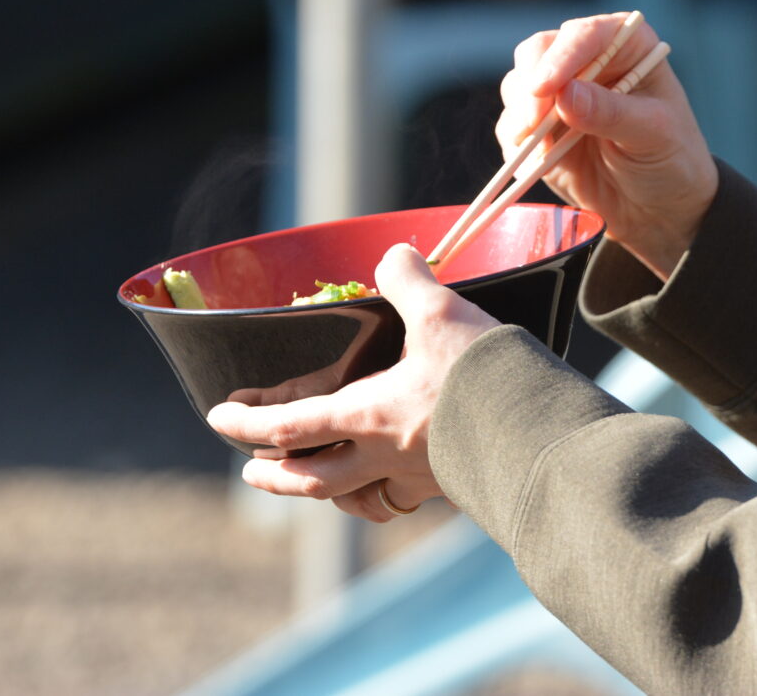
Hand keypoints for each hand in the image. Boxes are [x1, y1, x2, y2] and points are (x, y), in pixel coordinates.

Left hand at [205, 244, 498, 521]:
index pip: (286, 427)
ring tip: (325, 484)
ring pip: (359, 501)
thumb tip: (393, 255)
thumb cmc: (480, 376)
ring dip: (332, 496)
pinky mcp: (454, 485)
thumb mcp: (440, 313)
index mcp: (366, 416)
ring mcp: (418, 479)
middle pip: (312, 482)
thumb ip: (408, 280)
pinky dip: (390, 493)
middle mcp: (382, 457)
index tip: (218, 419)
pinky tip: (397, 480)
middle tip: (255, 473)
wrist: (538, 432)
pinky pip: (407, 498)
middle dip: (277, 478)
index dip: (245, 424)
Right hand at [496, 12, 717, 279]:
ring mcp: (559, 92)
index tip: (546, 88)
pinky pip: (511, 126)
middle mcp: (587, 60)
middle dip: (532, 87)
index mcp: (625, 46)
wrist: (658, 207)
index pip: (586, 35)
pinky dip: (518, 145)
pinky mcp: (539, 127)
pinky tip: (543, 164)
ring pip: (518, 86)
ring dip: (523, 118)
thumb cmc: (671, 159)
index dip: (562, 57)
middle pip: (539, 51)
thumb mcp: (653, 134)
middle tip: (533, 125)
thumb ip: (611, 112)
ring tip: (547, 153)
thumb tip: (565, 94)